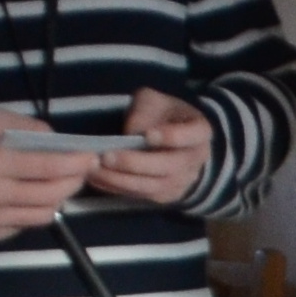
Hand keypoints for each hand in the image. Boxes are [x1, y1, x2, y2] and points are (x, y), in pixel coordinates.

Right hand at [0, 109, 97, 245]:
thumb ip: (24, 126)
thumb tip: (57, 139)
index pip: (44, 166)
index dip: (74, 163)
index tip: (92, 157)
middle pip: (49, 194)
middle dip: (74, 181)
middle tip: (84, 169)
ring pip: (43, 214)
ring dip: (61, 197)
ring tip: (67, 182)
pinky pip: (26, 224)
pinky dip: (39, 210)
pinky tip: (40, 196)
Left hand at [83, 85, 215, 207]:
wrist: (171, 136)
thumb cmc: (161, 113)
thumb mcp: (153, 101)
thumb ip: (144, 112)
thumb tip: (130, 134)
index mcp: (200, 132)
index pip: (191, 136)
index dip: (172, 137)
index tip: (148, 134)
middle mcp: (196, 160)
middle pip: (169, 167)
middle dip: (135, 163)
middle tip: (107, 156)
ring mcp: (183, 181)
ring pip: (154, 186)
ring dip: (122, 179)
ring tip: (95, 169)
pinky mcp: (165, 195)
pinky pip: (141, 195)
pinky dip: (117, 187)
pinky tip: (96, 178)